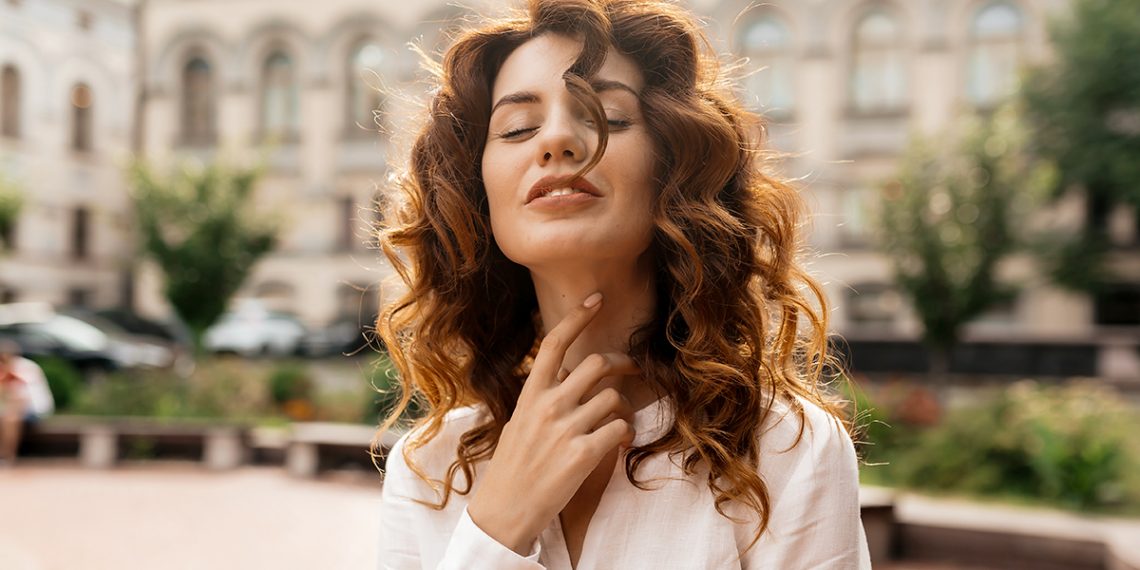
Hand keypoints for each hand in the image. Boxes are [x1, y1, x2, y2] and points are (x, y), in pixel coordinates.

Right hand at [467, 292, 638, 554]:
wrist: (506, 509)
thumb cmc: (515, 464)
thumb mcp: (522, 420)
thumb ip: (546, 395)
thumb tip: (575, 374)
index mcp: (530, 393)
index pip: (555, 343)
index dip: (578, 317)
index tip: (597, 299)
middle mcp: (548, 405)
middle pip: (597, 364)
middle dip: (622, 364)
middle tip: (633, 370)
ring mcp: (566, 429)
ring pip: (614, 398)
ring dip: (622, 409)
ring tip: (617, 424)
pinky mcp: (583, 454)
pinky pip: (620, 429)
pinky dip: (626, 435)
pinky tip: (619, 444)